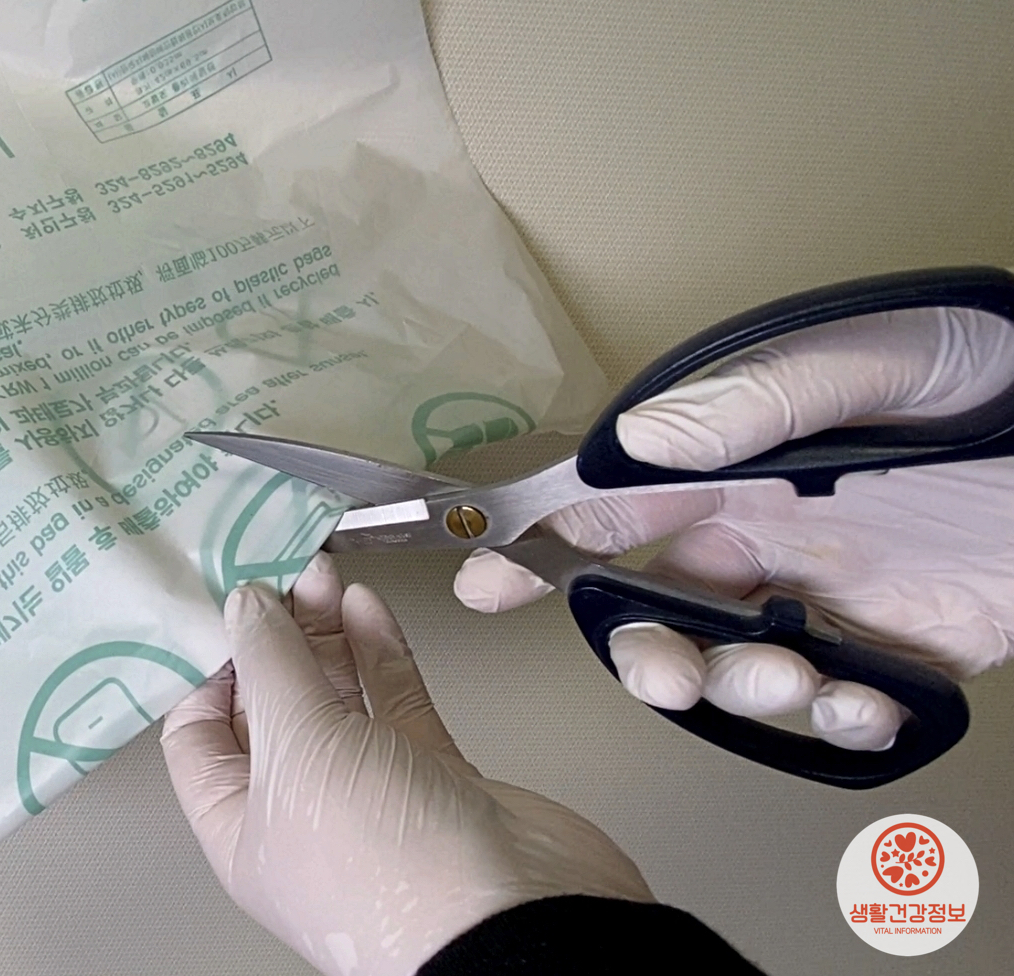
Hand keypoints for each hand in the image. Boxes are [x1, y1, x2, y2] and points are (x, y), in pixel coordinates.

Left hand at [162, 554, 651, 975]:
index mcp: (244, 830)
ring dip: (328, 636)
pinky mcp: (437, 778)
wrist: (513, 914)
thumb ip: (271, 664)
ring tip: (321, 575)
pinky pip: (395, 703)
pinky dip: (381, 653)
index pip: (199, 737)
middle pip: (272, 709)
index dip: (205, 668)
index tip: (217, 606)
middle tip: (279, 574)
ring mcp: (374, 795)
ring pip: (338, 699)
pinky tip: (366, 608)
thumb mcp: (297, 746)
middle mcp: (303, 816)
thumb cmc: (390, 870)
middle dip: (274, 638)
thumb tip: (246, 610)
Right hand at [455, 305, 1013, 749]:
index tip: (483, 581)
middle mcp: (764, 533)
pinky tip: (867, 705)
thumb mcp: (874, 359)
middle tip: (666, 675)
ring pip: (735, 665)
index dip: (535, 544)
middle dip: (644, 653)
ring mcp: (825, 594)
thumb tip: (641, 441)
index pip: (608, 503)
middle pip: (655, 609)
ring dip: (743, 688)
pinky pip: (840, 703)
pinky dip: (842, 721)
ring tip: (793, 675)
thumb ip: (757, 400)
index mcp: (735, 464)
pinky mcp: (901, 647)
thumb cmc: (993, 372)